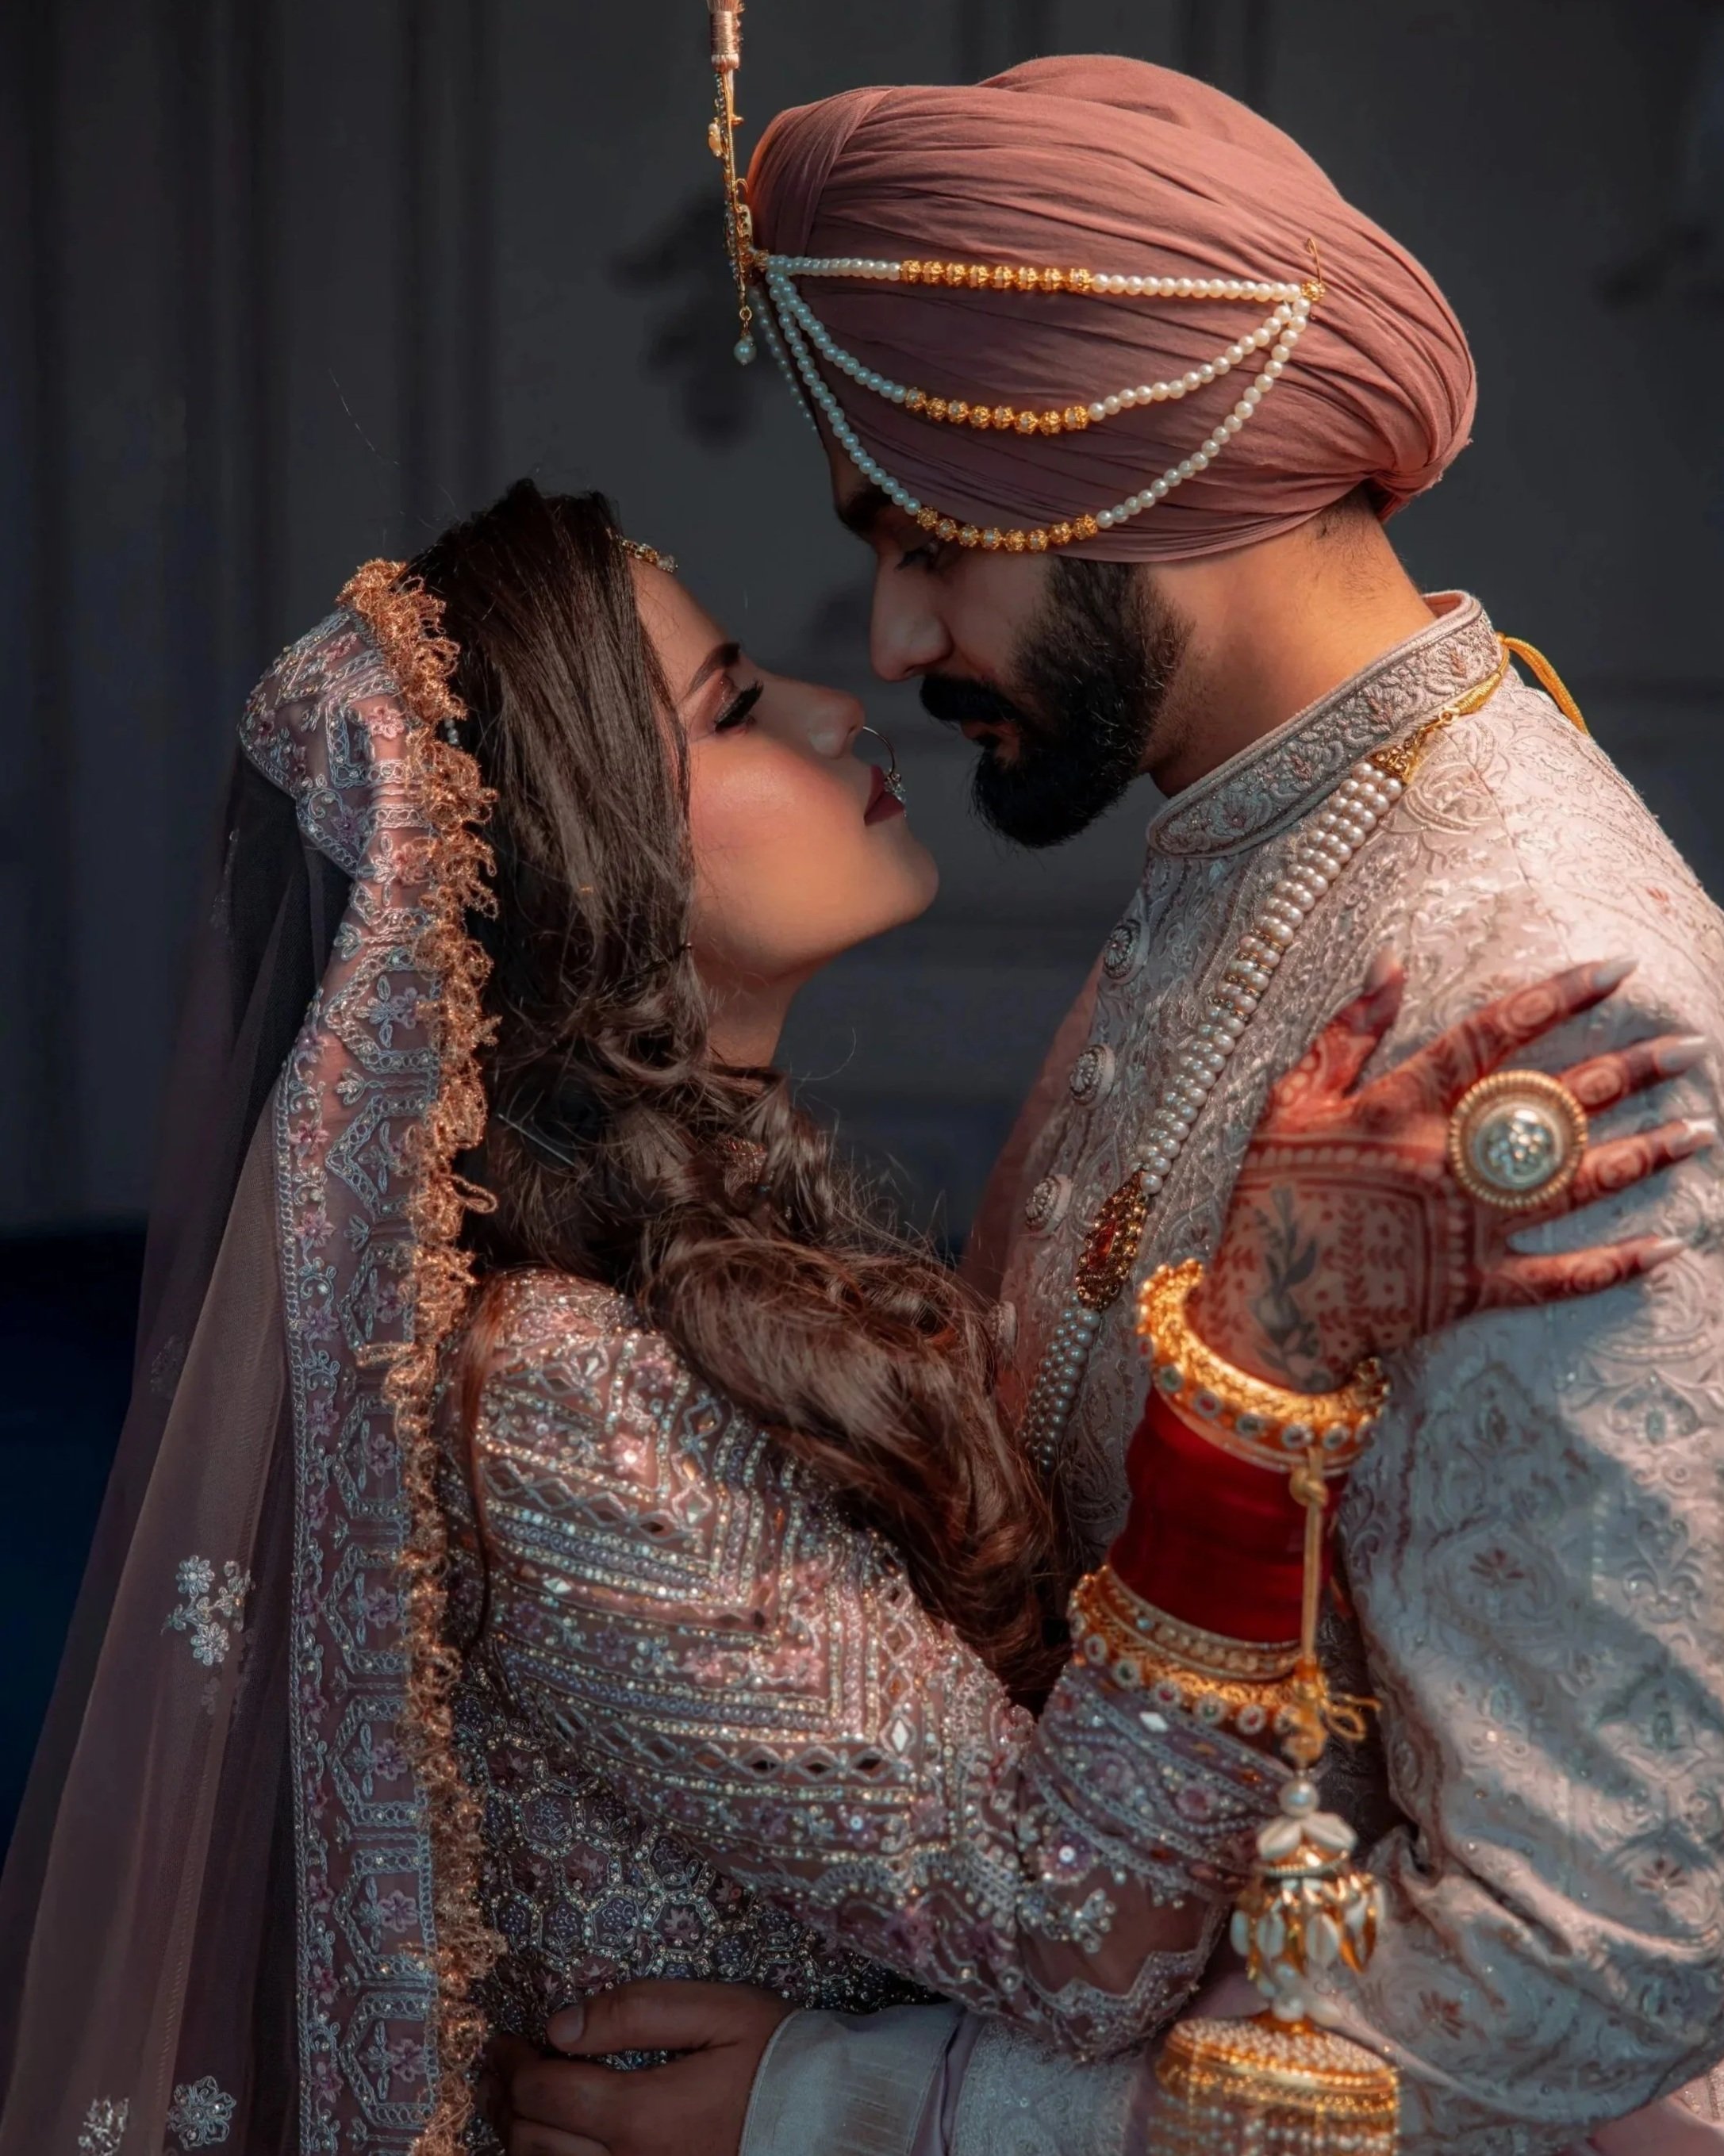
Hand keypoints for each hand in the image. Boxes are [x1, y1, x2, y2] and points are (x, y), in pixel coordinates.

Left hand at [498, 1981, 792, 2155]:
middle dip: (505, 2100)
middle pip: (535, 2141)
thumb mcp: (718, 2010)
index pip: (546, 2089)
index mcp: (642, 2115)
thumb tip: (562, 2024)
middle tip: (496, 2067)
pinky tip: (553, 2143)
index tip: (505, 2038)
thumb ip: (636, 2011)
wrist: (835, 2121)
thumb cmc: (780, 2058)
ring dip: (519, 2138)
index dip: (513, 2062)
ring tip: (511, 2104)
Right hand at [1192, 953, 1711, 1391]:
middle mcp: (1444, 1160)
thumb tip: (1393, 961)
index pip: (1491, 1036)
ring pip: (1572, 1183)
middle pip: (1553, 1105)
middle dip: (1629, 1073)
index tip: (1617, 969)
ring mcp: (1465, 1227)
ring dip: (1642, 1155)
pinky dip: (1613, 1266)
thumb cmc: (1271, 1197)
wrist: (1263, 1310)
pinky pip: (1557, 1278)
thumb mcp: (1288, 1102)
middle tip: (1691, 1048)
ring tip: (1700, 1132)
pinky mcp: (1472, 1288)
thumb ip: (1346, 1032)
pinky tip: (1668, 1246)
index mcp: (1398, 1108)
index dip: (1557, 998)